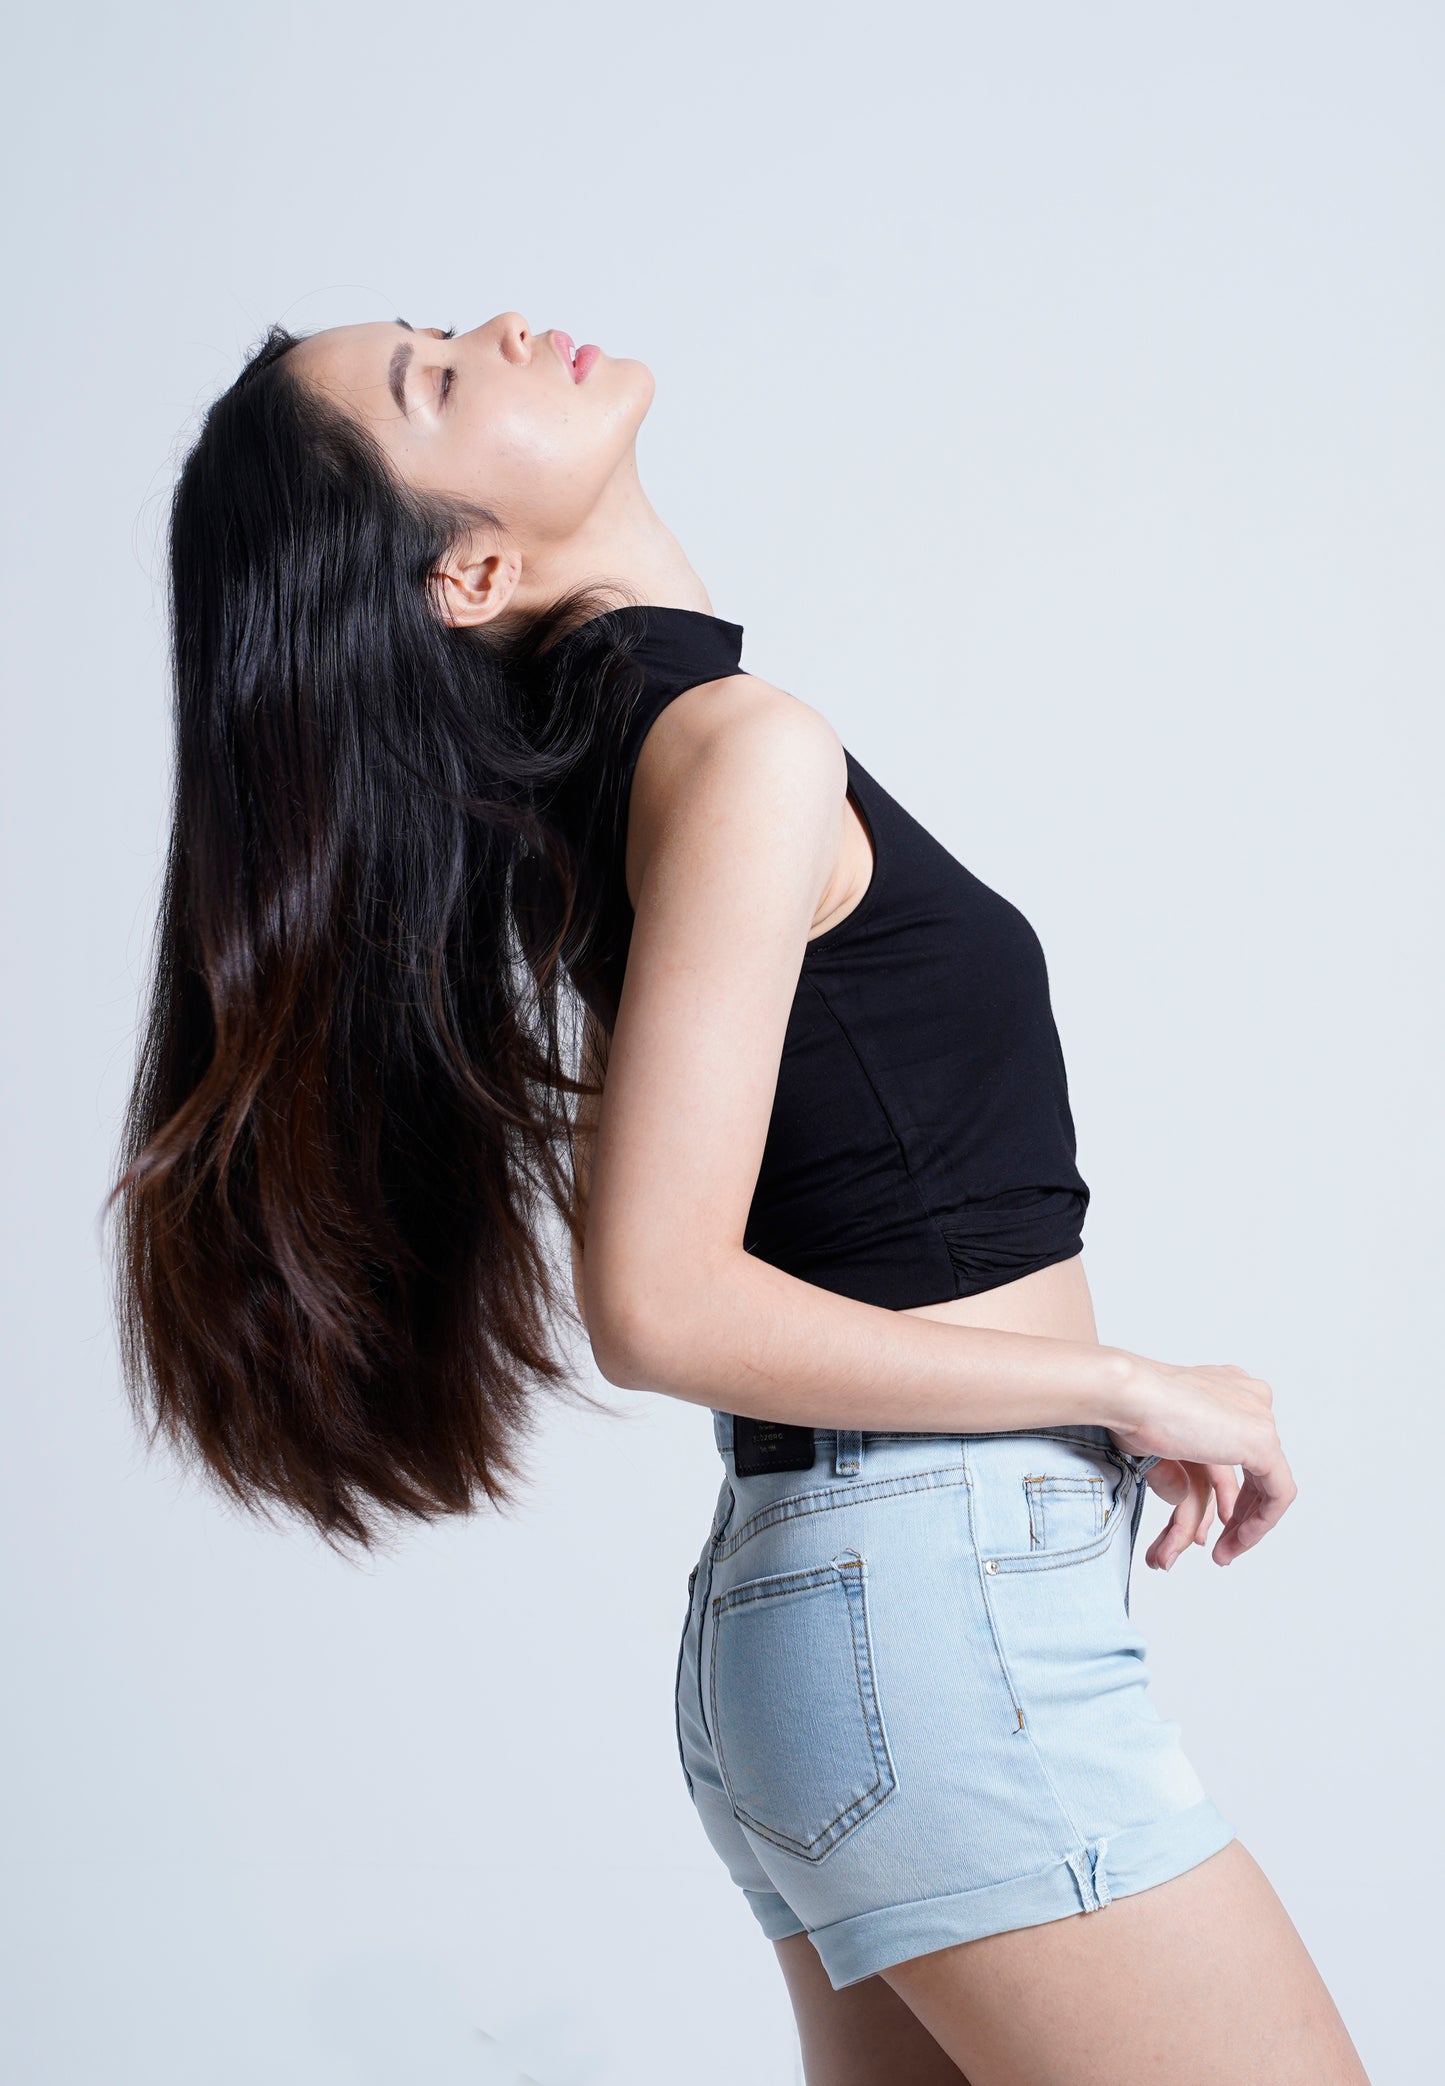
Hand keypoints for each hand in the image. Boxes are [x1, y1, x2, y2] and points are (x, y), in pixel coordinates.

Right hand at [1110, 1357, 1296, 1562]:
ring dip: (1246, 1526)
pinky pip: (1278, 1494)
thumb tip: (1182, 1495)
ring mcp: (1258, 1416)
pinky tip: (1237, 1540)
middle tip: (1221, 1547)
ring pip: (1265, 1484)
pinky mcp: (1263, 1441)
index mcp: (1223, 1386)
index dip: (1228, 1492)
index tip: (1209, 1526)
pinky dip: (1260, 1522)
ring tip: (1223, 1554)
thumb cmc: (1126, 1407)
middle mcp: (1245, 1396)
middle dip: (1240, 1513)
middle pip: (1251, 1469)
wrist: (1127, 1394)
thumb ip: (1177, 1466)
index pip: (1234, 1448)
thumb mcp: (1156, 1441)